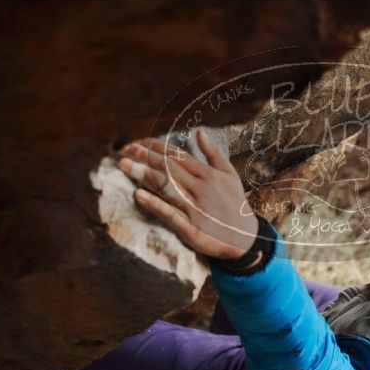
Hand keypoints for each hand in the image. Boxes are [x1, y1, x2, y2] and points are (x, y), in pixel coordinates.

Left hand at [117, 131, 257, 260]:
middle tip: (124, 149)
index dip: (155, 147)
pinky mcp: (191, 228)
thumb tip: (198, 132)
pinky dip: (155, 204)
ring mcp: (195, 208)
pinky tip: (139, 195)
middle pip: (168, 168)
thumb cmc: (236, 203)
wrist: (246, 237)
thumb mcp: (230, 175)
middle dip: (144, 157)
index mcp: (208, 174)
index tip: (138, 142)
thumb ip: (213, 153)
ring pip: (166, 187)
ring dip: (143, 175)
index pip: (177, 156)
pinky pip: (170, 214)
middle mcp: (200, 188)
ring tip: (124, 165)